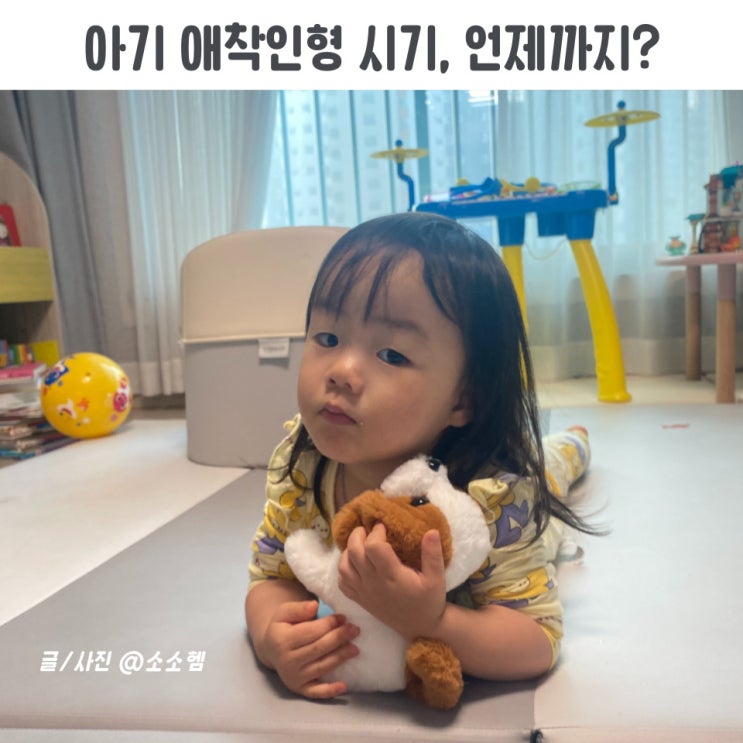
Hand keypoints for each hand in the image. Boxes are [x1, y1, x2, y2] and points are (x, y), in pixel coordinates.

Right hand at [255, 599, 359, 698]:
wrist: (271, 649)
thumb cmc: (283, 627)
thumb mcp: (284, 612)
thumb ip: (299, 608)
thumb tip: (314, 606)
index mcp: (282, 641)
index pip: (311, 632)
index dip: (329, 624)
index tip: (343, 617)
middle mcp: (287, 661)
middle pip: (319, 649)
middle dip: (339, 638)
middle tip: (355, 630)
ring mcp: (293, 677)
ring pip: (322, 667)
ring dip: (340, 657)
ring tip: (355, 648)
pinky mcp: (299, 689)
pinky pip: (316, 692)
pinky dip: (330, 691)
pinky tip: (344, 686)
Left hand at [337, 523, 446, 640]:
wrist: (420, 628)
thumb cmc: (428, 601)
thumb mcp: (437, 578)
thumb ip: (433, 554)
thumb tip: (432, 531)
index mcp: (392, 575)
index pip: (373, 547)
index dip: (376, 532)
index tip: (383, 526)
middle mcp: (374, 583)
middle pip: (354, 552)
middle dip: (357, 535)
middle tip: (367, 529)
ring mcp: (364, 592)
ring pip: (343, 566)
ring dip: (348, 550)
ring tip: (360, 544)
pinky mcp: (360, 600)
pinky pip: (342, 582)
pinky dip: (344, 569)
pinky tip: (355, 563)